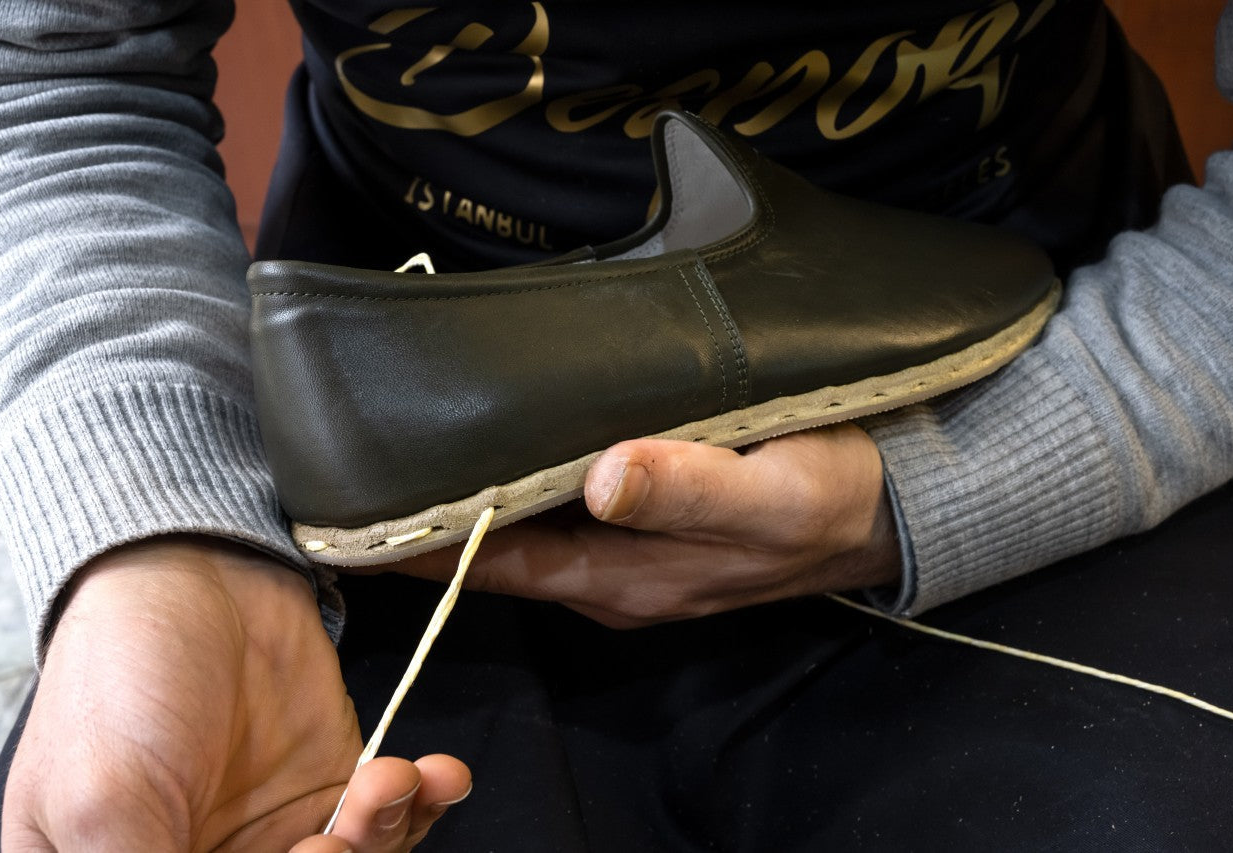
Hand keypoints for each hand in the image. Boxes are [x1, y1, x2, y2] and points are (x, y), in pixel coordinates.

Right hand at [2, 537, 470, 851]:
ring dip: (383, 837)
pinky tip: (438, 776)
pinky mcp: (336, 783)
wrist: (192, 569)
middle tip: (327, 840)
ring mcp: (281, 830)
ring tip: (384, 780)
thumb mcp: (104, 804)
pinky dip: (424, 802)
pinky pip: (395, 819)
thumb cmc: (121, 680)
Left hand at [390, 424, 900, 626]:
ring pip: (524, 522)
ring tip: (403, 431)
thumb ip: (689, 490)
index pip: (492, 566)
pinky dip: (519, 470)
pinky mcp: (646, 517)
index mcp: (623, 578)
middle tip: (356, 451)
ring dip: (469, 488)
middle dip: (428, 512)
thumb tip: (603, 477)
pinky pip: (560, 499)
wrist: (888, 504)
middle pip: (494, 548)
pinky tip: (499, 426)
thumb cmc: (830, 498)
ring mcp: (626, 547)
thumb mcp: (769, 496)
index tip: (344, 514)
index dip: (420, 544)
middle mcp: (610, 571)